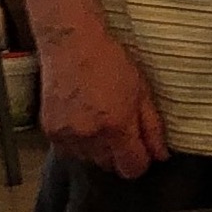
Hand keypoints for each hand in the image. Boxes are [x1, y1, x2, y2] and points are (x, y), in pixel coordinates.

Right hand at [38, 25, 168, 179]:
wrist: (70, 42)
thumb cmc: (108, 60)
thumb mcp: (141, 90)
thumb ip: (152, 128)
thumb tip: (161, 155)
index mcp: (116, 127)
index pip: (132, 169)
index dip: (139, 161)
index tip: (140, 148)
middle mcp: (90, 136)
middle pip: (110, 167)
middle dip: (118, 153)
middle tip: (117, 126)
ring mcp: (67, 135)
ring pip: (89, 160)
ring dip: (96, 148)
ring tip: (97, 119)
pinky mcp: (50, 131)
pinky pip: (69, 151)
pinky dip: (77, 142)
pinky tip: (81, 119)